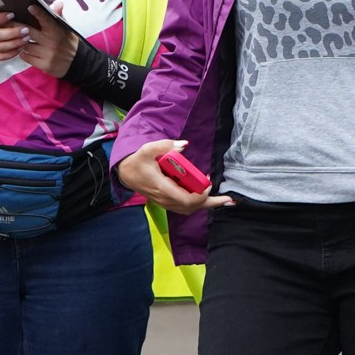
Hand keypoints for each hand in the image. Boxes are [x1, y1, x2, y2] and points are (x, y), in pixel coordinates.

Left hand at [15, 5, 77, 77]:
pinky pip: (26, 57)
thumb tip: (58, 3)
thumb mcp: (67, 28)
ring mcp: (47, 54)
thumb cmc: (69, 42)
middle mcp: (52, 42)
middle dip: (15, 25)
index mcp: (57, 31)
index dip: (38, 13)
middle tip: (4, 20)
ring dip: (19, 40)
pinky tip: (22, 49)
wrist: (78, 64)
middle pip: (29, 31)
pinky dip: (23, 53)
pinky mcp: (44, 65)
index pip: (47, 20)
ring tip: (12, 36)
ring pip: (25, 45)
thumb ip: (59, 16)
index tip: (29, 6)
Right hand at [115, 139, 232, 214]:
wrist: (125, 173)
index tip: (208, 183)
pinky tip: (207, 196)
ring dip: (206, 205)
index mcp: (161, 187)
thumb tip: (184, 145)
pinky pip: (184, 207)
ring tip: (223, 200)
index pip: (184, 199)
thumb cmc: (137, 161)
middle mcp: (164, 198)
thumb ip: (165, 145)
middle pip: (191, 207)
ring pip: (189, 209)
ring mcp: (165, 202)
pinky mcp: (166, 202)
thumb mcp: (148, 149)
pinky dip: (198, 204)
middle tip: (229, 200)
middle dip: (211, 203)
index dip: (200, 195)